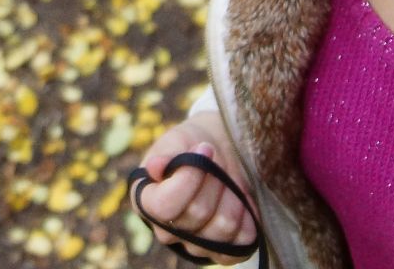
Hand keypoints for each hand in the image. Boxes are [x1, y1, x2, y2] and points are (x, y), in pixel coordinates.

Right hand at [131, 112, 257, 264]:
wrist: (215, 155)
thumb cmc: (189, 146)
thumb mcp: (176, 141)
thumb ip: (166, 155)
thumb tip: (155, 167)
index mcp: (145, 202)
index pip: (163, 206)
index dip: (188, 178)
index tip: (204, 149)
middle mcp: (166, 230)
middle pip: (197, 213)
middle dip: (214, 179)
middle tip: (217, 159)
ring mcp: (195, 246)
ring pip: (222, 227)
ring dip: (232, 196)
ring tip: (227, 178)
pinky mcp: (224, 252)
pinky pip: (243, 240)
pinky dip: (247, 215)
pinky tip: (239, 197)